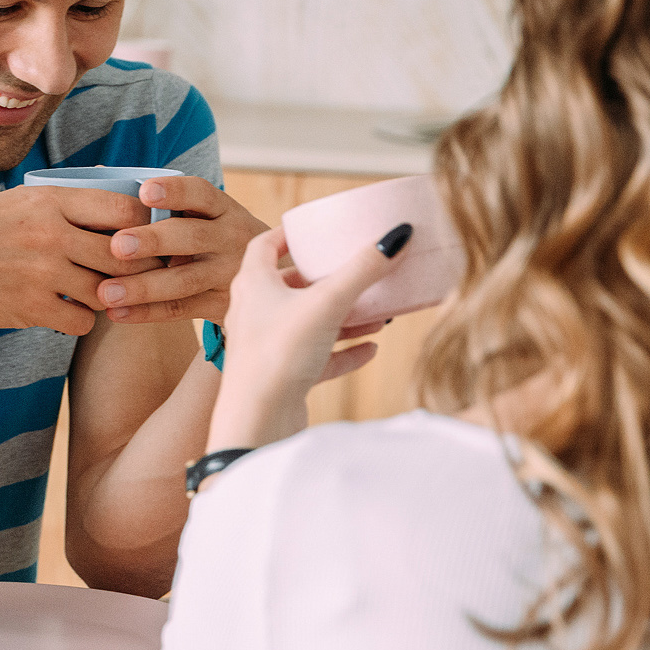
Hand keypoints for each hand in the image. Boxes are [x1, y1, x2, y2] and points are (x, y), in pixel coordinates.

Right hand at [0, 185, 163, 336]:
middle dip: (136, 269)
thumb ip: (67, 203)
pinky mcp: (33, 307)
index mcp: (50, 201)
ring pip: (108, 291)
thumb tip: (124, 207)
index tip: (142, 238)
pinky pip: (83, 320)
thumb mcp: (21, 200)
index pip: (125, 211)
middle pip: (124, 255)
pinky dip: (81, 320)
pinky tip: (67, 311)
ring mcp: (42, 272)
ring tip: (95, 293)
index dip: (143, 227)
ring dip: (107, 297)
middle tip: (136, 275)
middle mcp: (51, 234)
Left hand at [93, 177, 268, 324]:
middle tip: (117, 245)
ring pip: (184, 280)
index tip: (144, 191)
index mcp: (222, 208)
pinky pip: (181, 310)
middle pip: (191, 237)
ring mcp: (227, 273)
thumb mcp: (204, 214)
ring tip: (105, 292)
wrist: (268, 276)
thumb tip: (100, 173)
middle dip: (153, 241)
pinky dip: (146, 312)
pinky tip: (116, 313)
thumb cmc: (212, 235)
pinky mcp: (221, 305)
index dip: (174, 191)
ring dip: (142, 287)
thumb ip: (163, 201)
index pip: (201, 193)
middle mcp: (230, 238)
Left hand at [205, 224, 407, 450]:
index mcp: (252, 285)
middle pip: (290, 287)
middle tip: (356, 272)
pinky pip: (316, 358)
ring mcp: (267, 346)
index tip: (310, 230)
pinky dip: (342, 352)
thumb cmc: (279, 352)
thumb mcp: (327, 303)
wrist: (259, 419)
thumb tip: (397, 236)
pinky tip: (371, 350)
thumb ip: (362, 270)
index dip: (285, 235)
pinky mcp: (282, 376)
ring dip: (343, 317)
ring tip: (378, 313)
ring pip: (309, 323)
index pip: (263, 247)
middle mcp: (254, 312)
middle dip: (326, 281)